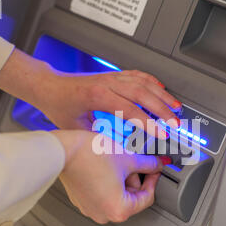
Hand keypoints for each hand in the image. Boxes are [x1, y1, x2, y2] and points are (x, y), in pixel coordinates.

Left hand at [0, 49, 181, 138]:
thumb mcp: (76, 128)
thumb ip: (98, 138)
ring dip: (162, 95)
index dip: (148, 122)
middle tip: (176, 123)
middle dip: (162, 109)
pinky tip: (162, 90)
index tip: (162, 133)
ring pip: (143, 82)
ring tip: (177, 107)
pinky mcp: (113, 75)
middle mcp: (107, 83)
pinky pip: (138, 75)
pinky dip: (152, 82)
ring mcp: (112, 77)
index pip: (129, 109)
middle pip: (142, 93)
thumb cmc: (58, 105)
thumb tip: (118, 150)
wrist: (49, 86)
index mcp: (97, 96)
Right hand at [51, 130, 166, 223]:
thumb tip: (157, 165)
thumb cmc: (89, 156)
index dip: (153, 179)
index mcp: (118, 210)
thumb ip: (149, 164)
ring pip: (117, 194)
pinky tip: (104, 165)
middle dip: (134, 177)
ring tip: (115, 161)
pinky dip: (107, 180)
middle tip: (131, 160)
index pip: (147, 198)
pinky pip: (102, 193)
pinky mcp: (81, 200)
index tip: (154, 168)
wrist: (62, 150)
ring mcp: (90, 209)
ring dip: (121, 178)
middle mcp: (103, 215)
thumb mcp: (128, 158)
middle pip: (131, 197)